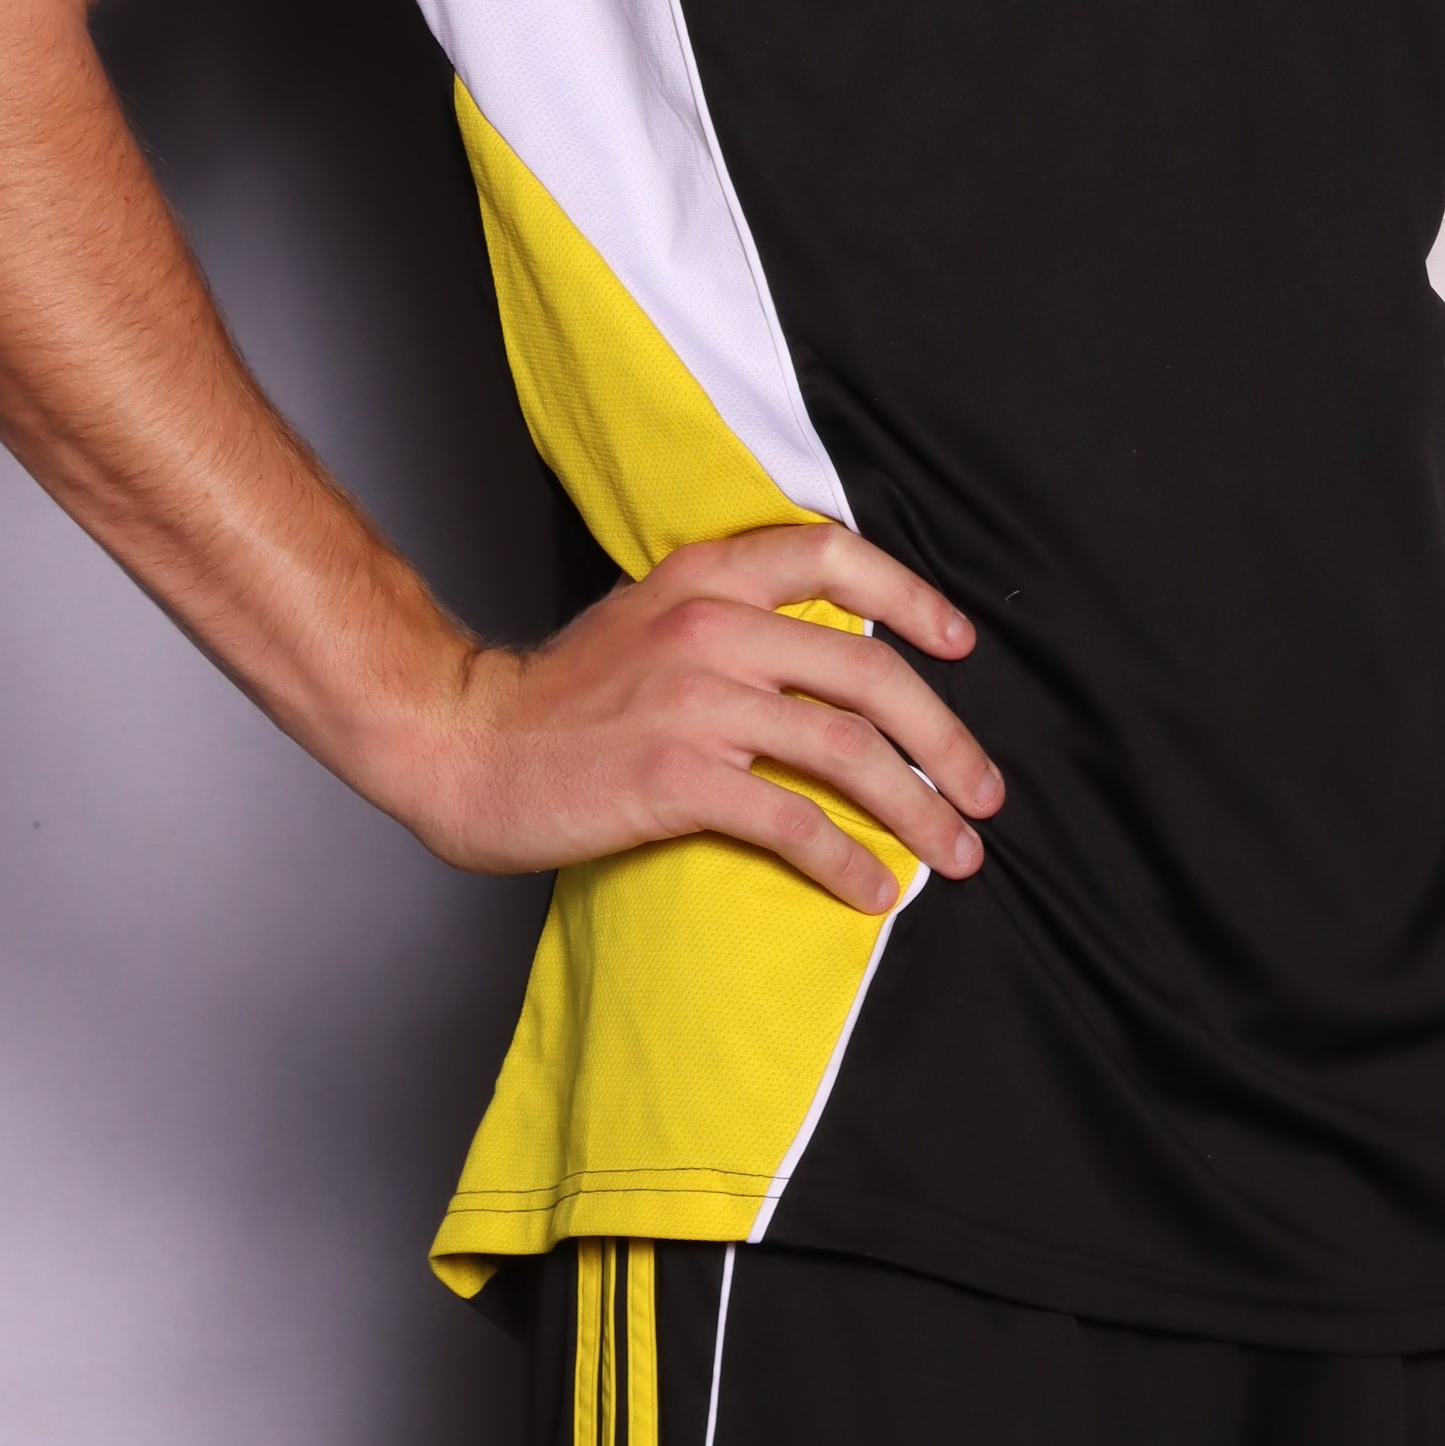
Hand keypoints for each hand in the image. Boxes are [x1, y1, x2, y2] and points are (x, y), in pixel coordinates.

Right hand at [412, 521, 1001, 912]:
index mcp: (705, 576)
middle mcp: (709, 626)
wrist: (461, 742)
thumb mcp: (648, 618)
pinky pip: (792, 820)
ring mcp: (695, 701)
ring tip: (956, 852)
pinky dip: (848, 860)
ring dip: (919, 808)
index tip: (960, 645)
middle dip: (944, 739)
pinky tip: (874, 890)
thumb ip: (729, 618)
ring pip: (847, 751)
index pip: (831, 555)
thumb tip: (827, 658)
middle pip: (868, 673)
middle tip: (983, 791)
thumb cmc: (557, 698)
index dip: (910, 597)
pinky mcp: (677, 776)